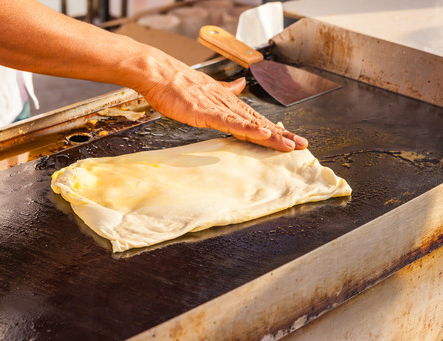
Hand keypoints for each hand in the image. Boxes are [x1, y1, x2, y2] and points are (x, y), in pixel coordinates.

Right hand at [136, 56, 307, 151]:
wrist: (159, 74)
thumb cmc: (176, 84)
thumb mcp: (205, 89)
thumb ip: (225, 90)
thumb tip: (239, 85)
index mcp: (227, 101)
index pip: (255, 118)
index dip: (274, 129)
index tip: (290, 138)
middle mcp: (227, 104)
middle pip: (259, 122)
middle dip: (281, 135)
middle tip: (302, 145)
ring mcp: (218, 108)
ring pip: (250, 124)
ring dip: (272, 135)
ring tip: (290, 145)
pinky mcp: (207, 112)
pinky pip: (231, 123)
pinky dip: (248, 128)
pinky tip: (263, 133)